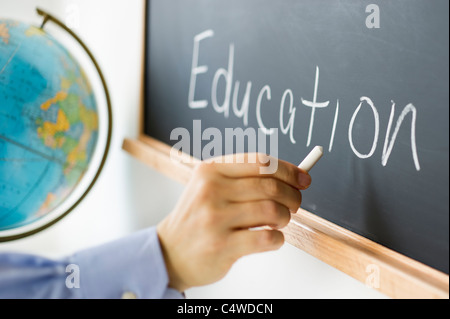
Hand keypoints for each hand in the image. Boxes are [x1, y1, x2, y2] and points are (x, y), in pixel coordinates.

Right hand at [156, 153, 310, 291]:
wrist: (170, 251)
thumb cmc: (198, 217)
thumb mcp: (211, 187)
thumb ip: (246, 178)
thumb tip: (294, 176)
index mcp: (210, 170)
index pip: (261, 162)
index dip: (289, 170)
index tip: (303, 179)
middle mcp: (211, 191)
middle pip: (270, 186)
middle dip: (292, 196)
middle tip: (294, 204)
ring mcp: (215, 219)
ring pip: (272, 211)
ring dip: (285, 218)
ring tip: (279, 222)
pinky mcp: (222, 246)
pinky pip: (267, 238)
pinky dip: (278, 239)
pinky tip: (270, 238)